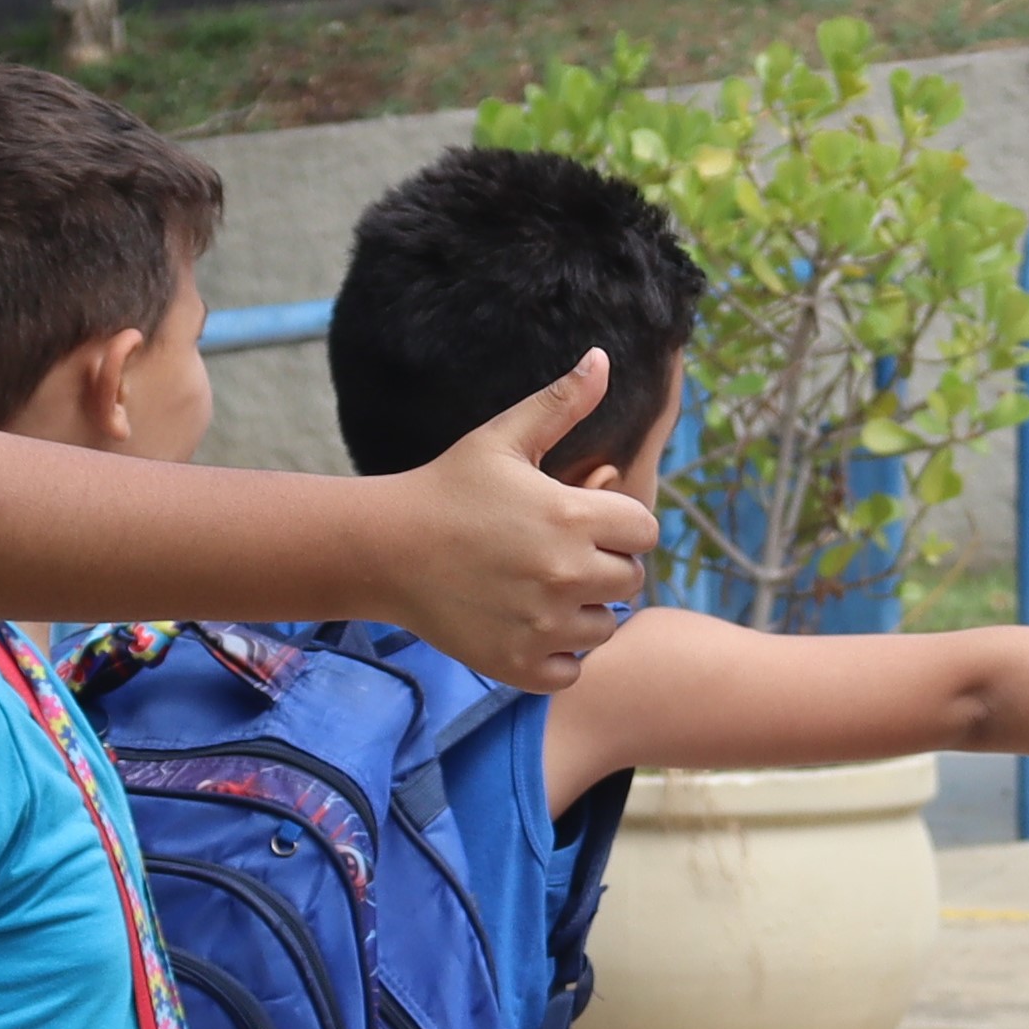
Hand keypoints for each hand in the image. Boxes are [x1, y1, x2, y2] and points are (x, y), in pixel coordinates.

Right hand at [384, 350, 665, 690]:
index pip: (644, 530)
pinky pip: (571, 669)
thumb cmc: (447, 488)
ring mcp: (544, 625)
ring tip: (541, 591)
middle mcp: (567, 574)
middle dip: (605, 567)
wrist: (384, 549)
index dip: (620, 525)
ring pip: (605, 627)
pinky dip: (558, 655)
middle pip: (631, 580)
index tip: (584, 522)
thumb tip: (602, 358)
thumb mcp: (503, 438)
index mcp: (573, 516)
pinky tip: (528, 626)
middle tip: (557, 556)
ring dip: (584, 613)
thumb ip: (560, 404)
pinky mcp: (519, 664)